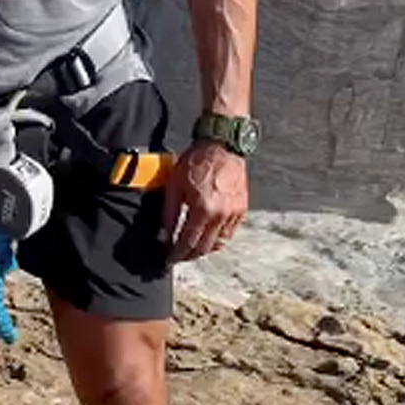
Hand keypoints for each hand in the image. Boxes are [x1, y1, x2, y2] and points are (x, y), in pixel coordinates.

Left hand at [160, 141, 247, 263]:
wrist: (222, 145)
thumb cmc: (196, 161)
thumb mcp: (175, 185)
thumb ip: (169, 213)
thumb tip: (162, 235)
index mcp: (203, 209)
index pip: (188, 242)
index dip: (176, 254)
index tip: (168, 259)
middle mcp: (221, 215)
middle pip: (204, 248)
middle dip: (189, 255)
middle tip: (177, 256)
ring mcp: (234, 214)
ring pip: (219, 243)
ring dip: (204, 249)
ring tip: (191, 247)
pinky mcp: (242, 209)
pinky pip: (229, 233)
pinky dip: (217, 238)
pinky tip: (207, 235)